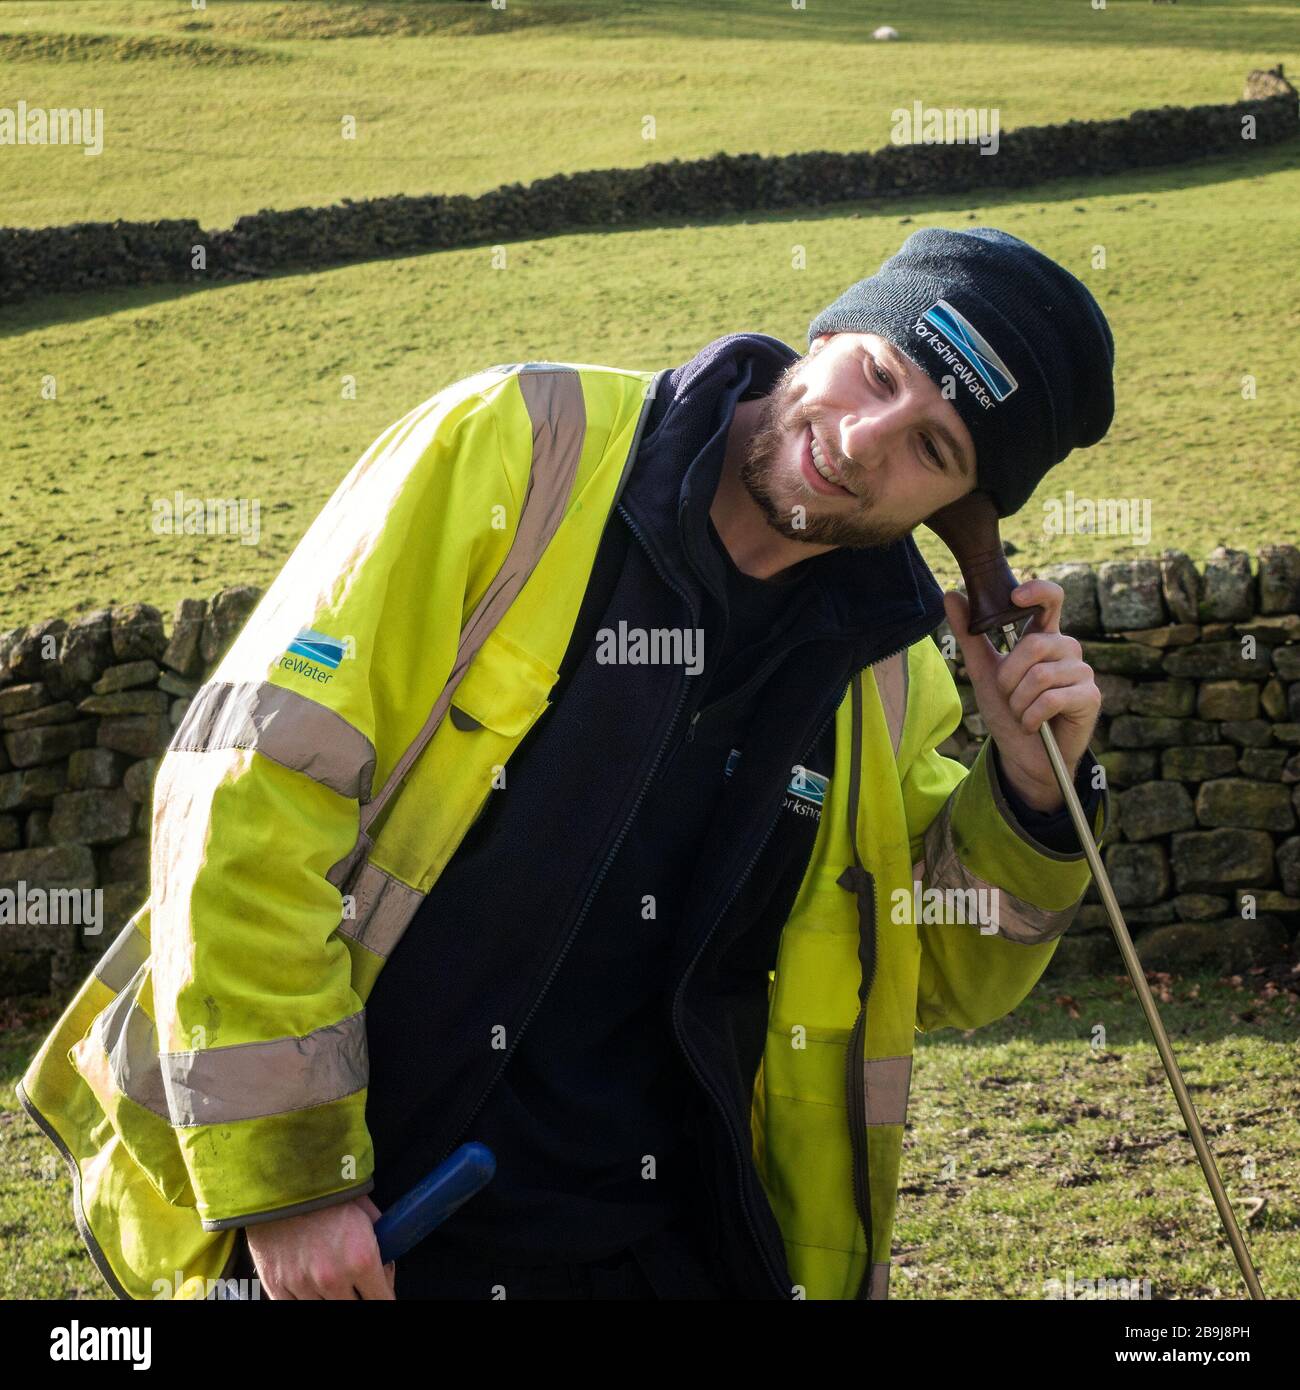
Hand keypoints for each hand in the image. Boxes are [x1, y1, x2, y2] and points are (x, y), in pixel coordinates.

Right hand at [244, 1192, 396, 1299]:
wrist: (282, 1180)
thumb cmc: (326, 1191)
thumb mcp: (366, 1210)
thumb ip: (381, 1242)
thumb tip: (387, 1267)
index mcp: (362, 1258)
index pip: (382, 1300)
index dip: (383, 1296)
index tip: (380, 1293)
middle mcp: (334, 1278)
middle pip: (355, 1309)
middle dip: (359, 1296)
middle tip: (356, 1284)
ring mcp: (303, 1286)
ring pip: (326, 1311)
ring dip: (332, 1298)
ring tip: (331, 1280)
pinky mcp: (277, 1287)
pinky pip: (294, 1308)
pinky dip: (305, 1300)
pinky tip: (310, 1288)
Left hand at [943, 579, 1100, 812]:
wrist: (1023, 755)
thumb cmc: (1007, 711)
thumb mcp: (983, 672)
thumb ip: (969, 635)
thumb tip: (951, 595)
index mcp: (1043, 637)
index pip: (1051, 600)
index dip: (1038, 591)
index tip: (1016, 597)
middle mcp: (1066, 648)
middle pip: (1034, 645)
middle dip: (1009, 677)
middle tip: (1008, 695)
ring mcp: (1082, 672)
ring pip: (1040, 676)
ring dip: (1018, 702)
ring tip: (1021, 712)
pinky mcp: (1090, 696)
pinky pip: (1051, 699)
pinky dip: (1031, 716)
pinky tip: (1033, 725)